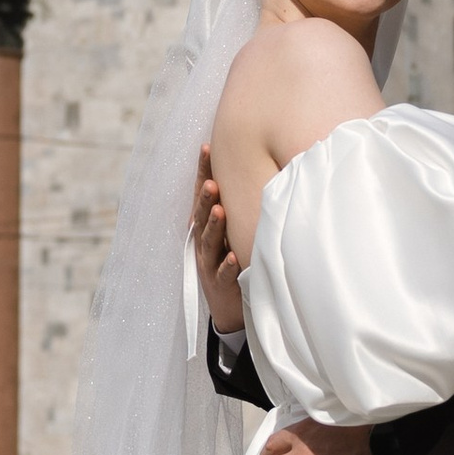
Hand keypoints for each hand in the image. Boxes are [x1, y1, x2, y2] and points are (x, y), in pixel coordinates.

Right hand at [192, 146, 245, 339]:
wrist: (227, 306)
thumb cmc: (230, 260)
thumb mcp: (229, 231)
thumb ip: (235, 204)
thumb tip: (251, 166)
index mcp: (205, 225)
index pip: (202, 194)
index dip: (203, 172)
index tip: (206, 148)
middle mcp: (204, 241)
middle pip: (202, 216)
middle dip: (206, 198)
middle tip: (212, 183)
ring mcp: (209, 263)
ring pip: (210, 242)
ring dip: (214, 226)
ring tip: (219, 210)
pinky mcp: (219, 285)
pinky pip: (223, 274)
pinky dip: (227, 266)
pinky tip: (234, 258)